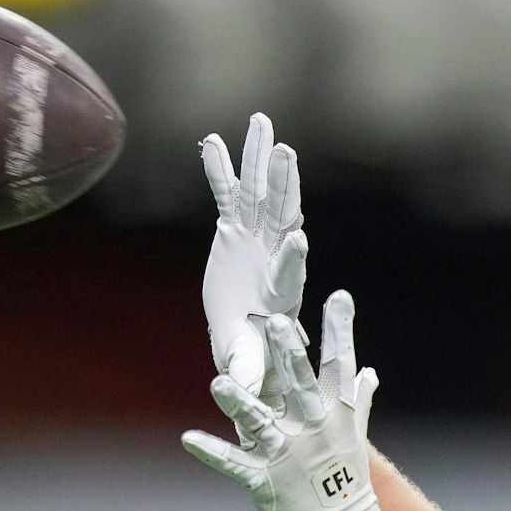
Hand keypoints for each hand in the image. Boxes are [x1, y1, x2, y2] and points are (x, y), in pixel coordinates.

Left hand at [183, 292, 387, 510]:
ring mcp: (287, 455)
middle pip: (300, 385)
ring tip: (219, 383)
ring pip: (261, 423)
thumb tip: (370, 372)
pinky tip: (187, 438)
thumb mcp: (353, 438)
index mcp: (335, 417)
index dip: (339, 331)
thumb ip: (357, 401)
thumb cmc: (347, 484)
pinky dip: (212, 452)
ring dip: (239, 404)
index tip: (339, 297)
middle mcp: (313, 431)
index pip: (339, 366)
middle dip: (287, 354)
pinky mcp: (264, 480)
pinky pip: (234, 464)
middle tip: (276, 321)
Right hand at [203, 113, 307, 392]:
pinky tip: (212, 142)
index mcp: (279, 294)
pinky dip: (220, 170)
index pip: (289, 273)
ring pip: (258, 195)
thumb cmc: (249, 359)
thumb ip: (245, 370)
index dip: (292, 258)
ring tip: (261, 124)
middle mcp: (272, 258)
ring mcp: (254, 239)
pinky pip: (226, 195)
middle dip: (282, 188)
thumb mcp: (246, 367)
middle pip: (280, 218)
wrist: (246, 342)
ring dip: (258, 161)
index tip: (297, 239)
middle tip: (286, 154)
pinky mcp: (234, 231)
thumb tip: (243, 386)